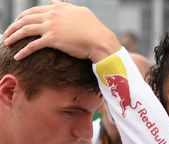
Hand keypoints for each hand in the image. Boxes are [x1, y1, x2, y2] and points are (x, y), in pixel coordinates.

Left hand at [3, 1, 119, 61]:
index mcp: (58, 8)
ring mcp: (51, 26)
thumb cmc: (95, 29)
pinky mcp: (52, 40)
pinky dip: (23, 51)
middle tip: (8, 33)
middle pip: (25, 18)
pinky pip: (33, 45)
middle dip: (14, 26)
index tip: (18, 23)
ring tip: (7, 42)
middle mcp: (52, 15)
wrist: (101, 40)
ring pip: (25, 30)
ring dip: (13, 36)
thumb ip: (67, 8)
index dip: (23, 16)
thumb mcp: (81, 12)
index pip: (34, 10)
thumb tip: (58, 4)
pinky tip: (18, 56)